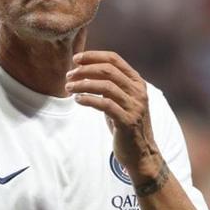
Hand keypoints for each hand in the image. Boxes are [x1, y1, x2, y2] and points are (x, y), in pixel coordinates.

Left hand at [65, 51, 163, 184]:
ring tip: (69, 88)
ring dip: (83, 84)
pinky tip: (78, 100)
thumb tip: (84, 70)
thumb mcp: (120, 100)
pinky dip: (89, 99)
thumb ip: (110, 85)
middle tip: (69, 75)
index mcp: (137, 82)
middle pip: (108, 71)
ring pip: (106, 86)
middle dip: (85, 70)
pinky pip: (105, 104)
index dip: (93, 56)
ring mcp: (135, 106)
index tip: (76, 59)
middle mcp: (138, 91)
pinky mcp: (128, 121)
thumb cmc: (125, 124)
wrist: (140, 153)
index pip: (114, 59)